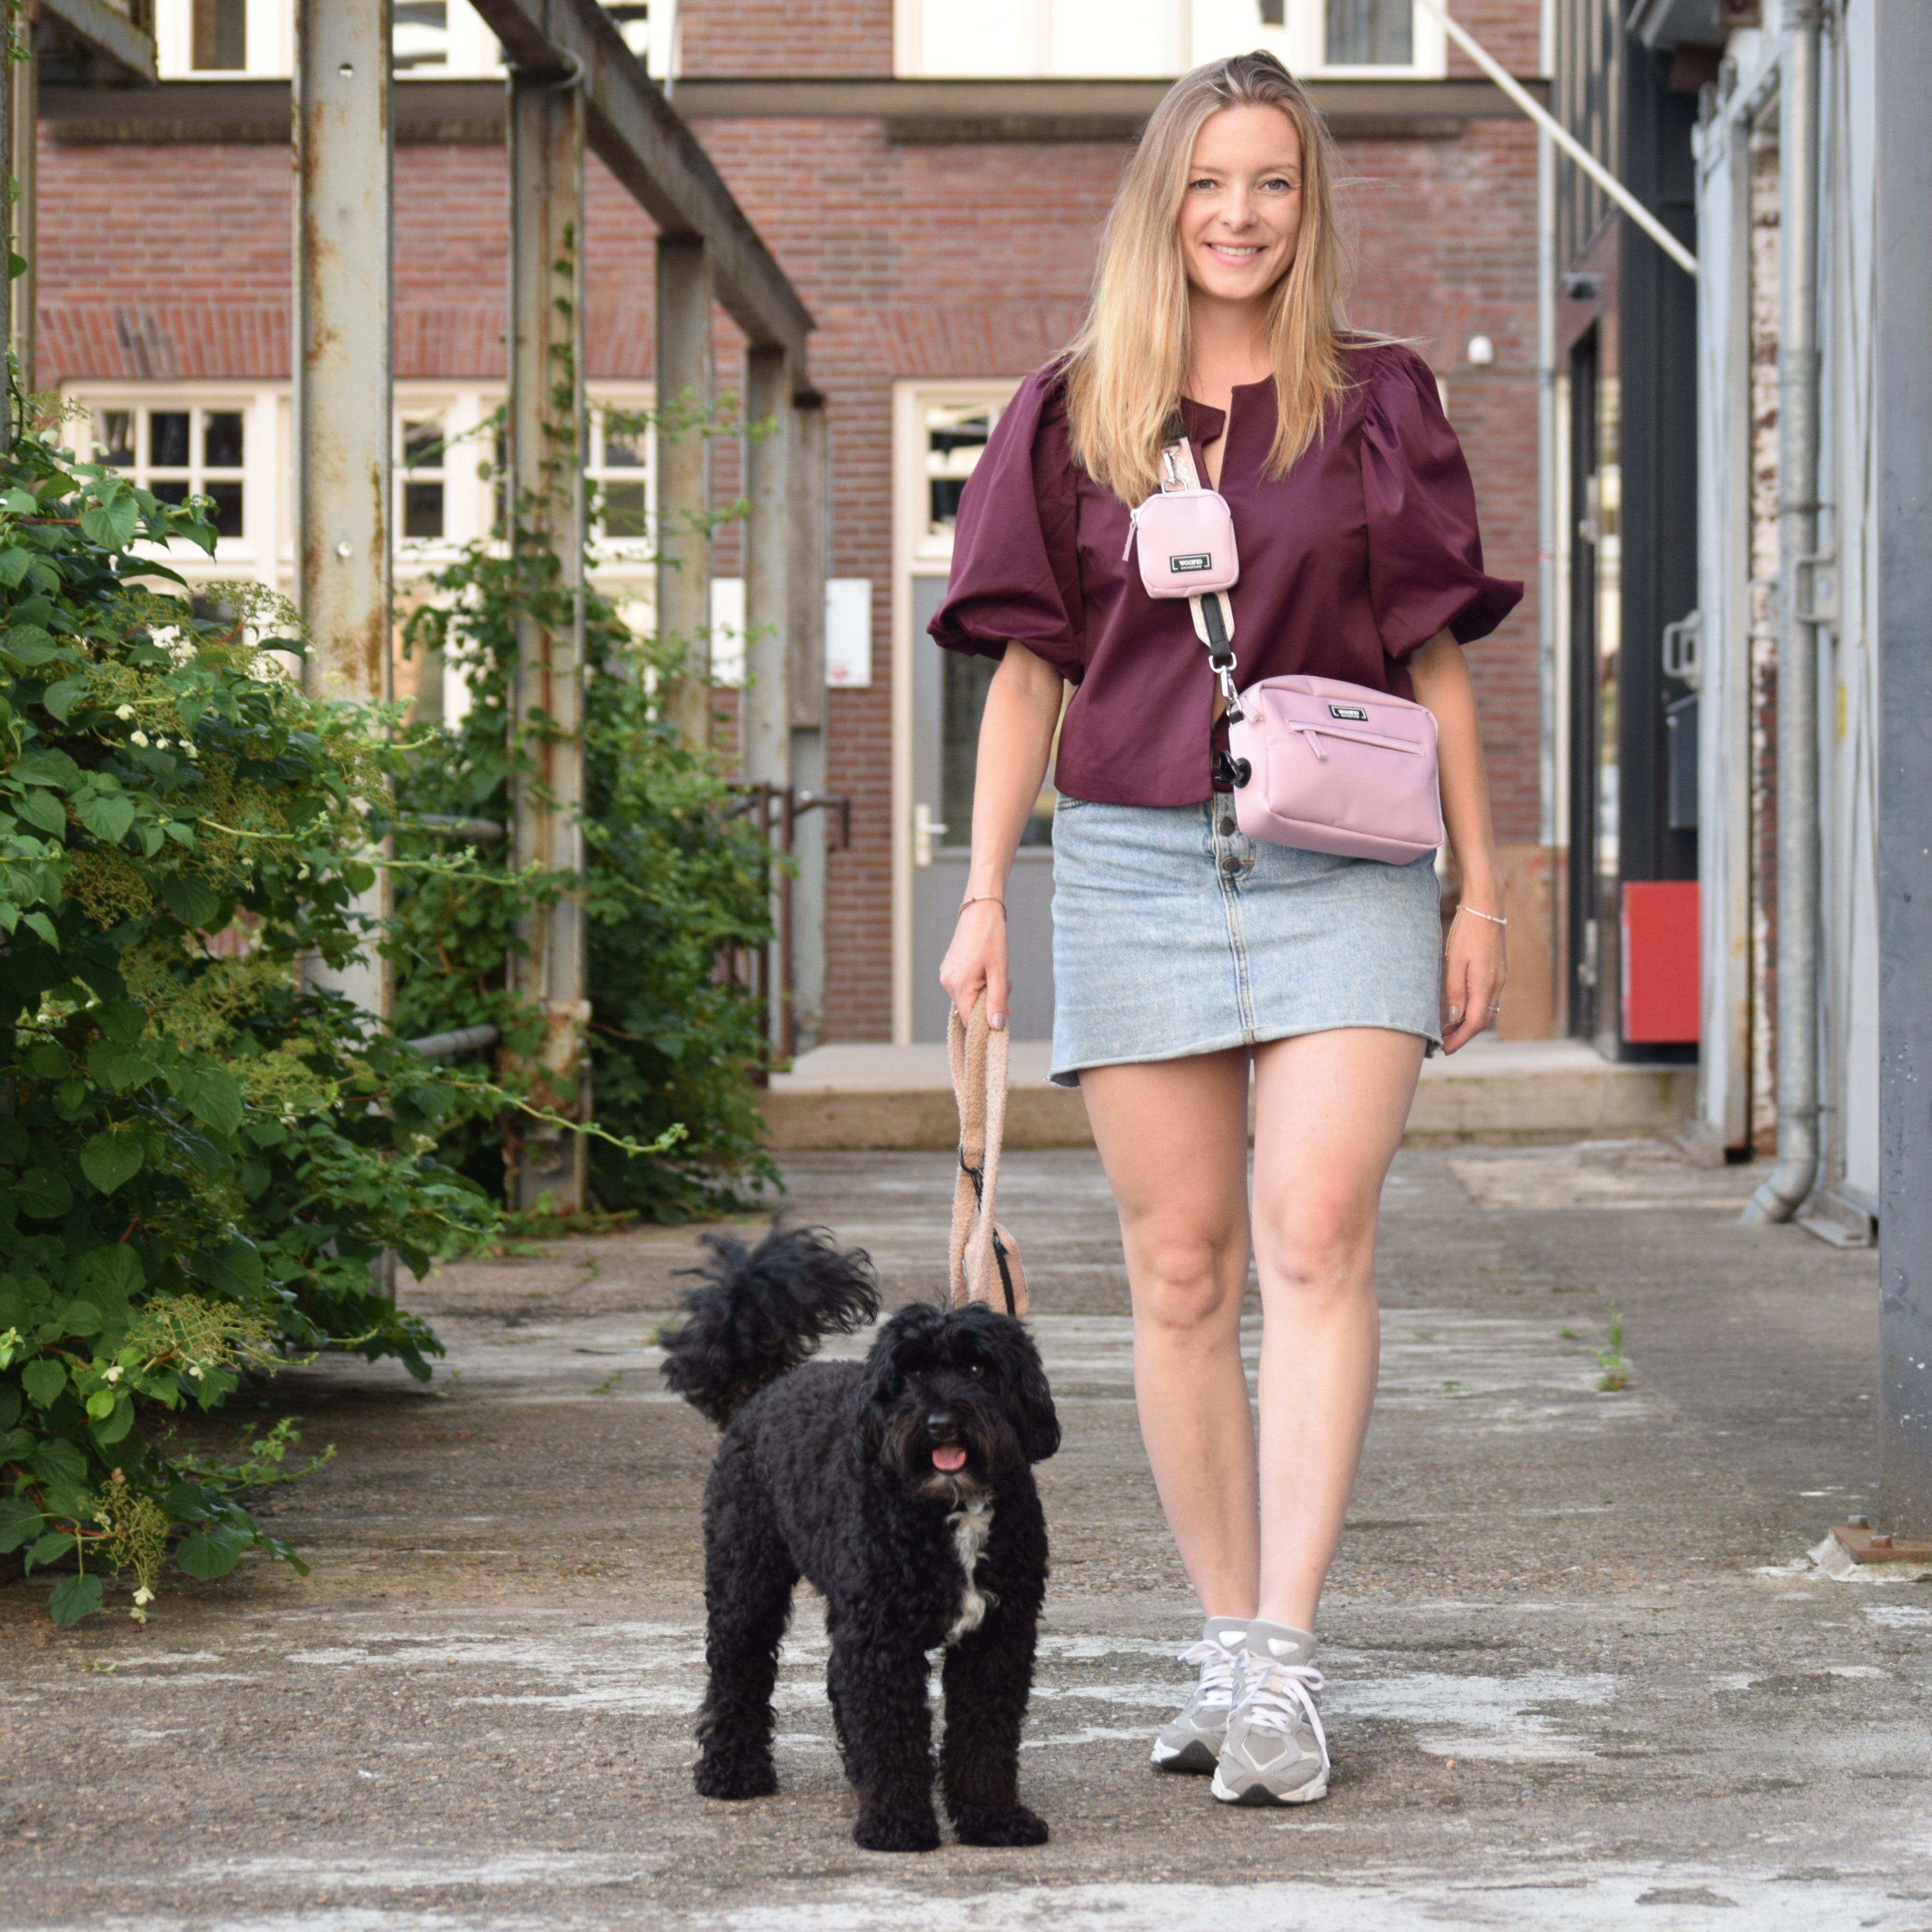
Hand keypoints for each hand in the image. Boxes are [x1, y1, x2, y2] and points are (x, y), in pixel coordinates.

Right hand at [939, 899, 1009, 1029]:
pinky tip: (986, 971)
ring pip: (967, 998)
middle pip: (969, 1009)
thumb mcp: (999, 971)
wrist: (979, 912)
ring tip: (996, 975)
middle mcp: (948, 983)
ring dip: (985, 994)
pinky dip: (977, 985)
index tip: (1006, 1012)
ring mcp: (946, 976)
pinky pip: (963, 987)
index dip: (988, 1022)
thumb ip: (997, 1000)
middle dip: (990, 1004)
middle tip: (1006, 986)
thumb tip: (996, 1026)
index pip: (969, 1020)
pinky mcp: (949, 970)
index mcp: (959, 985)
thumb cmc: (991, 938)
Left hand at [1442, 904, 1505, 1053]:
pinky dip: (1473, 1008)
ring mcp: (1499, 977)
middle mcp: (1497, 984)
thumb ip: (1454, 992)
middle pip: (1482, 1020)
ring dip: (1467, 1022)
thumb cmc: (1467, 931)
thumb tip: (1454, 1018)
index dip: (1460, 1039)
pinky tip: (1459, 1007)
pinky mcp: (1497, 971)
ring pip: (1485, 1010)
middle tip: (1442, 1042)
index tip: (1445, 1049)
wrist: (1486, 907)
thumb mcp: (1454, 962)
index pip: (1475, 1024)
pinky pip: (1487, 998)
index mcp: (1485, 985)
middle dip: (1462, 1034)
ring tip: (1447, 1028)